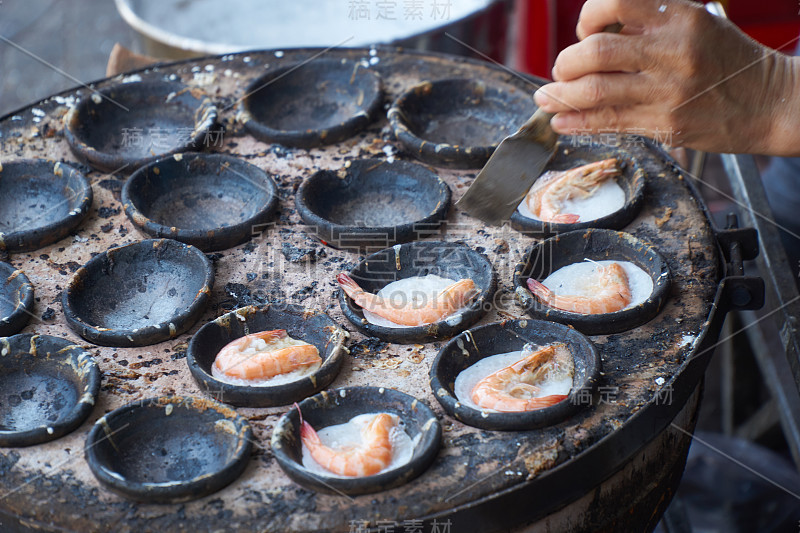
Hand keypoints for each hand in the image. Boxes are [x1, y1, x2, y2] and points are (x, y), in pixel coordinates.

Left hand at [533, 0, 799, 155]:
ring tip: (546, 98)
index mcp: (679, 18)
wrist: (769, 103)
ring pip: (597, 92)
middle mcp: (672, 53)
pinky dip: (578, 122)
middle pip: (596, 53)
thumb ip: (649, 25)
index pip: (615, 4)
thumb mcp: (697, 24)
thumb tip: (594, 34)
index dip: (587, 18)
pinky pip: (610, 122)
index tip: (584, 32)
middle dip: (566, 64)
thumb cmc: (727, 61)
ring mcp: (668, 92)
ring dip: (561, 96)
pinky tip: (561, 120)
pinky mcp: (666, 125)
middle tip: (560, 72)